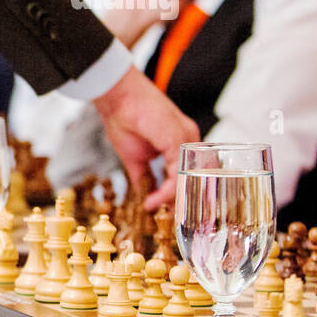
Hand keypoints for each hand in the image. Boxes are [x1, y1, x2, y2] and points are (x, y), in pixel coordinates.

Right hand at [93, 67, 199, 210]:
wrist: (117, 96)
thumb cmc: (122, 118)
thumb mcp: (134, 156)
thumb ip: (143, 176)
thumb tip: (145, 196)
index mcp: (183, 143)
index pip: (191, 174)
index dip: (184, 194)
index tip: (172, 212)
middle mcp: (191, 141)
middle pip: (199, 178)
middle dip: (190, 202)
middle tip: (179, 220)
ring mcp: (188, 140)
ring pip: (191, 178)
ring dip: (179, 200)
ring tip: (168, 215)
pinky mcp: (178, 140)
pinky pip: (178, 173)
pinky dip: (168, 190)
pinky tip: (154, 201)